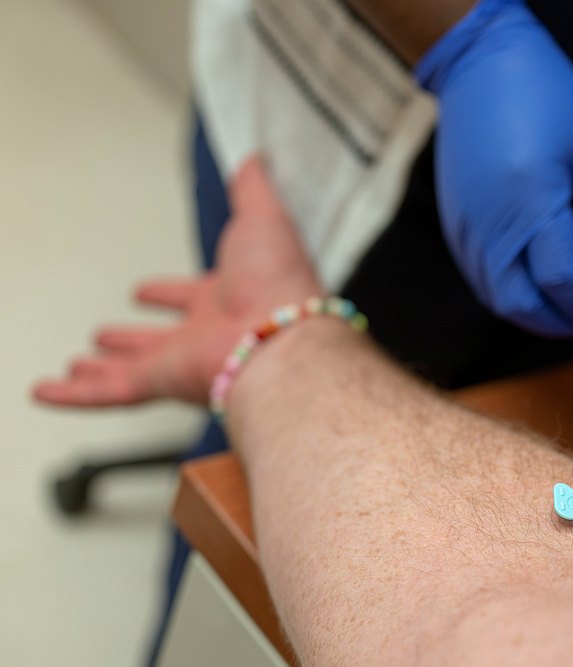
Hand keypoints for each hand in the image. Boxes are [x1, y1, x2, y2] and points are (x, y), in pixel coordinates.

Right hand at [33, 156, 322, 406]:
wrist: (280, 335)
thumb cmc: (278, 282)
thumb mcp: (263, 216)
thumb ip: (253, 189)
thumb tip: (257, 157)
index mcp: (228, 295)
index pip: (192, 294)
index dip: (168, 292)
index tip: (146, 292)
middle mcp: (205, 331)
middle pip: (162, 338)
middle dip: (133, 337)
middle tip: (105, 335)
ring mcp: (183, 359)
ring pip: (133, 366)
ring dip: (105, 365)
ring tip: (79, 363)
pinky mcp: (162, 381)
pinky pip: (109, 393)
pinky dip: (74, 395)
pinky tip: (46, 391)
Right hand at [418, 0, 572, 338]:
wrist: (482, 68)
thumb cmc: (551, 101)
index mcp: (531, 202)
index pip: (565, 285)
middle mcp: (489, 226)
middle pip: (525, 308)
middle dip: (567, 324)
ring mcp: (465, 230)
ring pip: (501, 301)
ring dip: (542, 314)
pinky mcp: (455, 228)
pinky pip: (485, 280)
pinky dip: (517, 293)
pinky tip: (545, 278)